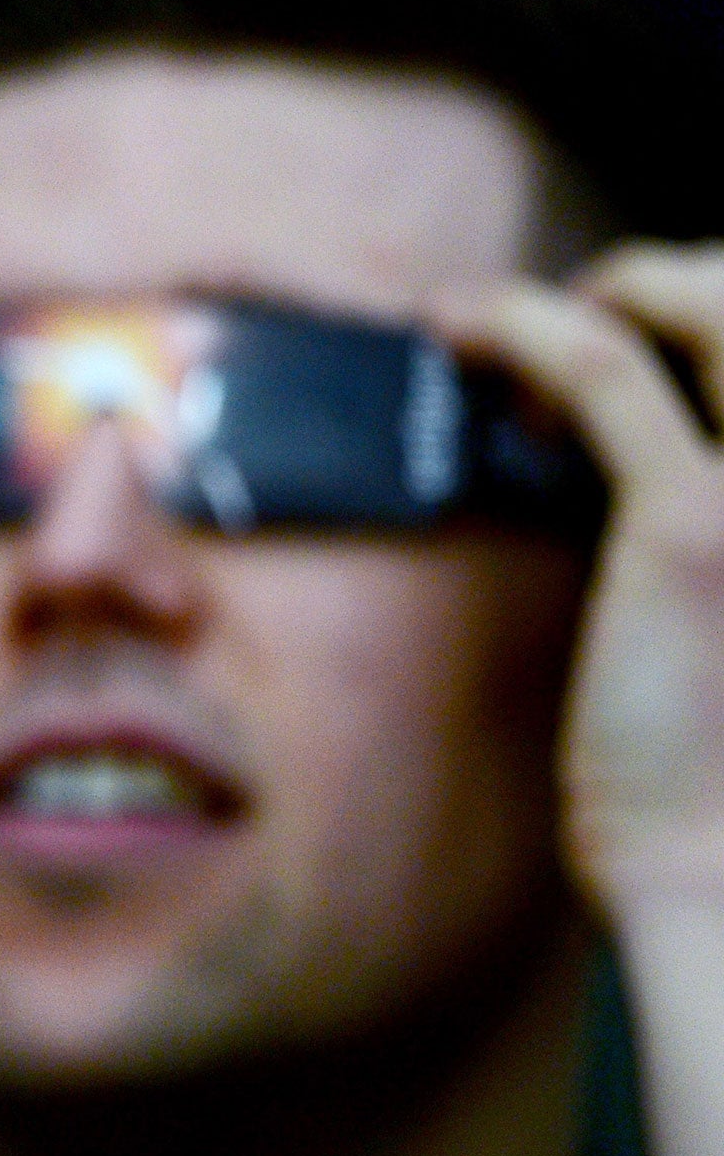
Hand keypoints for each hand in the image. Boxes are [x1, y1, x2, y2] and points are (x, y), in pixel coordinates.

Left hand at [433, 243, 723, 914]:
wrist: (717, 876)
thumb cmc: (715, 769)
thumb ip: (697, 517)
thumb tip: (615, 446)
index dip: (710, 310)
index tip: (630, 329)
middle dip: (677, 278)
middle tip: (579, 313)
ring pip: (712, 297)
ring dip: (609, 283)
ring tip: (502, 320)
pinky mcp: (693, 522)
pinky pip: (601, 371)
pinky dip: (522, 326)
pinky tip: (457, 328)